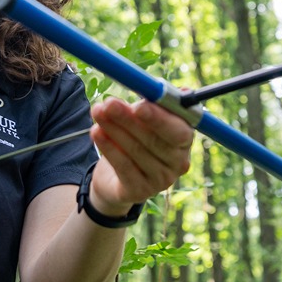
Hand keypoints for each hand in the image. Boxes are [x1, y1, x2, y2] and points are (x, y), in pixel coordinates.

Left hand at [87, 98, 193, 215]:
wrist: (119, 180)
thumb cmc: (138, 139)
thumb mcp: (146, 120)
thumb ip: (156, 104)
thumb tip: (171, 89)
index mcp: (185, 140)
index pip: (179, 130)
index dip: (159, 118)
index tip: (138, 105)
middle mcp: (178, 162)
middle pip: (154, 140)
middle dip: (128, 119)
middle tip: (109, 103)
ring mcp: (161, 180)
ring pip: (136, 151)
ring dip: (114, 129)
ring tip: (97, 112)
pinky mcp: (140, 191)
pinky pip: (123, 167)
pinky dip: (108, 147)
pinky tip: (96, 132)